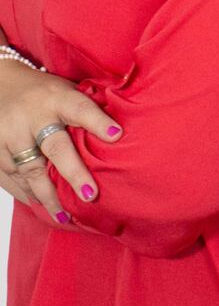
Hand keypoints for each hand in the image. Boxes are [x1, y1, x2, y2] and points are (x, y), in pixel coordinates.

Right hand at [0, 61, 121, 222]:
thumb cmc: (41, 91)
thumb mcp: (64, 89)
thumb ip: (84, 108)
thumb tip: (120, 132)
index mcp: (56, 98)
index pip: (80, 109)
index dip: (98, 122)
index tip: (117, 136)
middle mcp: (32, 117)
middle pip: (55, 148)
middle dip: (74, 173)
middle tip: (91, 196)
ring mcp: (10, 135)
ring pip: (30, 171)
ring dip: (48, 196)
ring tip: (65, 217)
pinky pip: (11, 178)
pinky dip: (27, 195)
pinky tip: (42, 208)